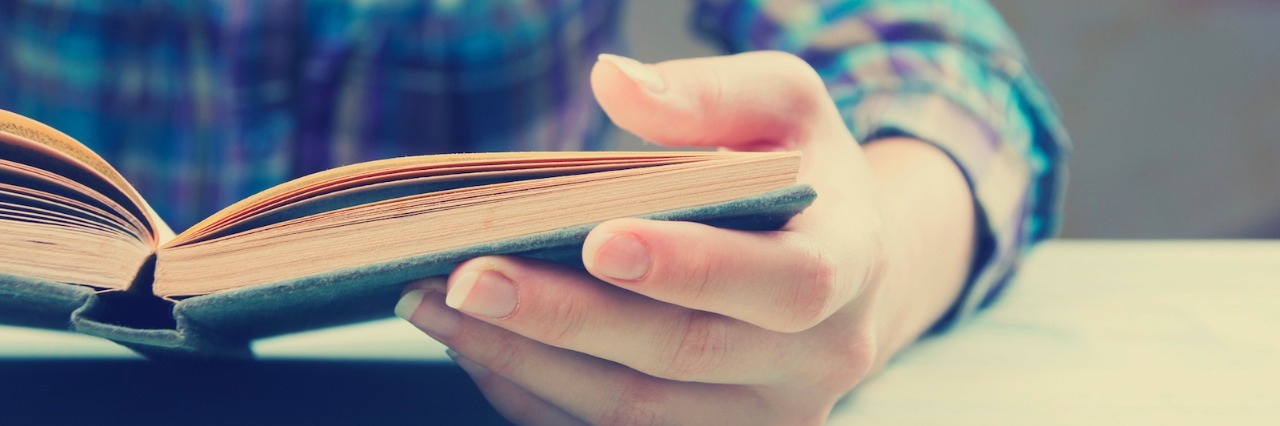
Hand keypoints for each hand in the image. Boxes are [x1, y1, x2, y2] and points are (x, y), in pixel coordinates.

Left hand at [396, 51, 974, 424]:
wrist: (839, 269)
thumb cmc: (804, 175)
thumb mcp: (786, 106)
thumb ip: (713, 93)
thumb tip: (614, 83)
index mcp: (849, 266)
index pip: (783, 283)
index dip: (692, 268)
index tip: (597, 239)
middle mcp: (819, 360)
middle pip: (682, 355)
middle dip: (566, 318)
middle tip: (470, 277)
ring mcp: (765, 418)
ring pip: (635, 411)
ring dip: (528, 362)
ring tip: (440, 304)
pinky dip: (534, 393)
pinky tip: (476, 344)